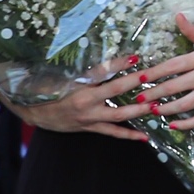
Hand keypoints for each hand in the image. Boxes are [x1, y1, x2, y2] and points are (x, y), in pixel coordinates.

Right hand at [20, 59, 150, 140]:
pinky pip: (113, 133)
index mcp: (78, 86)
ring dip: (139, 110)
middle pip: (114, 92)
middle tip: (153, 78)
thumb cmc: (51, 90)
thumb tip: (113, 59)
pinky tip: (145, 136)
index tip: (135, 57)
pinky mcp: (91, 128)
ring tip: (157, 105)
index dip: (118, 64)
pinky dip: (129, 135)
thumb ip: (89, 71)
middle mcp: (85, 102)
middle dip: (134, 85)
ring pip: (118, 115)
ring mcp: (89, 118)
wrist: (35, 113)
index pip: (102, 71)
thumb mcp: (66, 77)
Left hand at [138, 15, 193, 131]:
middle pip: (174, 87)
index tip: (141, 78)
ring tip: (153, 110)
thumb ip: (193, 31)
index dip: (155, 73)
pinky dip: (185, 124)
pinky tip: (173, 124)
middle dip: (154, 94)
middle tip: (139, 99)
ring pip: (184, 104)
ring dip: (165, 109)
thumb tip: (178, 16)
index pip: (173, 66)